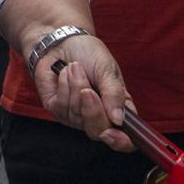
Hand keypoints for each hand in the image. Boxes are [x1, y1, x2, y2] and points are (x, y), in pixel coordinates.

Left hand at [29, 34, 133, 152]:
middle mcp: (98, 117)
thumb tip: (118, 120)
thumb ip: (114, 94)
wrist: (62, 41)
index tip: (111, 132)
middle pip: (98, 132)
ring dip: (76, 88)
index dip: (121, 142)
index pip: (125, 139)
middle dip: (92, 110)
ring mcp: (76, 116)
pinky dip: (64, 86)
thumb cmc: (89, 54)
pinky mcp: (57, 110)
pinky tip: (64, 74)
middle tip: (88, 89)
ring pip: (77, 116)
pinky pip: (61, 107)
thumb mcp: (108, 70)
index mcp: (118, 109)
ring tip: (76, 68)